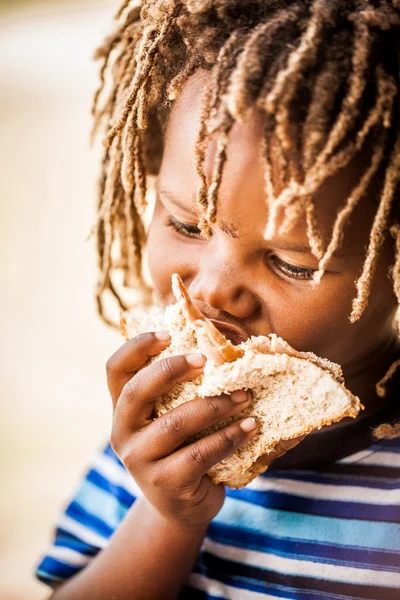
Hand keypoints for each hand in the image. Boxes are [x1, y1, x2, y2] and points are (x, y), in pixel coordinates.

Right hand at [106, 331, 257, 528]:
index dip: (137, 347)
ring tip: (245, 395)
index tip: (169, 334)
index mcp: (123, 409)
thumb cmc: (182, 449)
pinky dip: (229, 436)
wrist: (182, 508)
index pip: (115, 369)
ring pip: (175, 424)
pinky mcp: (165, 484)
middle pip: (137, 391)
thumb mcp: (172, 417)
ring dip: (215, 405)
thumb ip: (178, 390)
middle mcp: (123, 432)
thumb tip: (218, 346)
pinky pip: (199, 454)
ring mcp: (139, 461)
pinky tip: (250, 426)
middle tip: (207, 360)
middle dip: (173, 369)